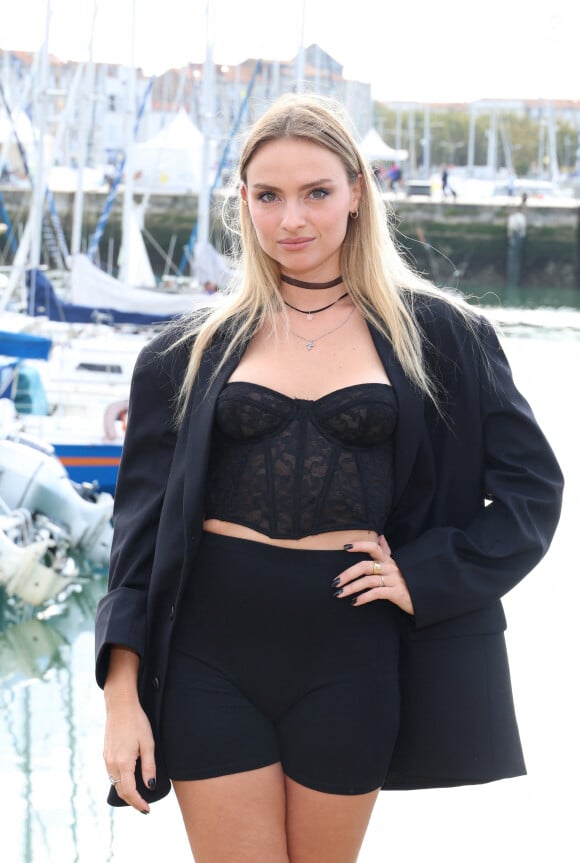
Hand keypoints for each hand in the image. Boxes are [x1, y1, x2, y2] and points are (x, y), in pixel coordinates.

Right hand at [103, 697, 155, 812]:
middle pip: (120, 790)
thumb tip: (150, 786)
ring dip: (125, 792)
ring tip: (138, 796)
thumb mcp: (148, 743)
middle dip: (132, 801)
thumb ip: (149, 767)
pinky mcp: (105, 754)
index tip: (147, 809)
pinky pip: (111, 774)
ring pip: (114, 783)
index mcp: (123, 762)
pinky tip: (128, 780)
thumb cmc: (137, 722)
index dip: (138, 803)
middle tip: (144, 806)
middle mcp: (112, 763)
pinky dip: (120, 782)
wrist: (120, 706)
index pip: (129, 791)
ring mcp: (106, 759)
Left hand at [333, 535, 413, 614]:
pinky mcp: (396, 593)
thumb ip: (387, 551)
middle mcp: (391, 567)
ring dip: (351, 588)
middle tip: (335, 582)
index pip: (373, 547)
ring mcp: (394, 580)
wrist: (422, 597)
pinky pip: (376, 593)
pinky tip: (354, 602)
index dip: (360, 545)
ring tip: (339, 594)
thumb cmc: (405, 581)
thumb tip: (381, 537)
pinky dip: (364, 597)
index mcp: (388, 560)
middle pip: (365, 566)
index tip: (344, 546)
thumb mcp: (396, 565)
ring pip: (368, 581)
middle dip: (347, 574)